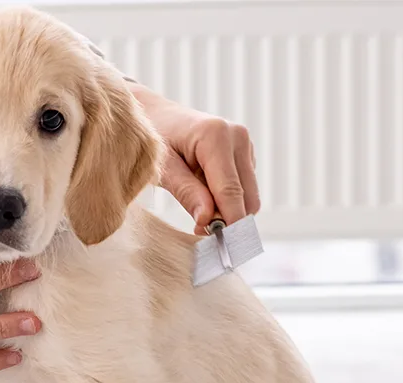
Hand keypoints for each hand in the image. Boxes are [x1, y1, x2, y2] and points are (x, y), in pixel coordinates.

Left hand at [128, 81, 260, 234]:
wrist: (156, 115)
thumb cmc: (153, 139)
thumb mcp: (162, 168)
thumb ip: (186, 193)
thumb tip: (208, 220)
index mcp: (216, 136)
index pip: (230, 190)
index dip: (229, 221)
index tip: (225, 247)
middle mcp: (237, 137)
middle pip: (247, 196)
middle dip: (228, 219)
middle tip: (199, 231)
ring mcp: (244, 144)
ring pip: (248, 195)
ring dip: (227, 210)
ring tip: (197, 210)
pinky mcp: (244, 153)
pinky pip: (243, 187)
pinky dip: (227, 199)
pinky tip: (203, 194)